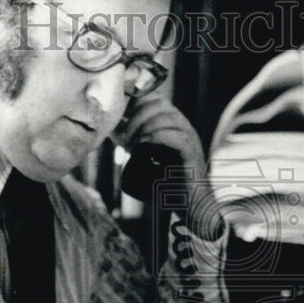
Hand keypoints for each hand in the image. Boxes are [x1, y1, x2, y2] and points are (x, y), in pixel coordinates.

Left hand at [113, 96, 220, 239]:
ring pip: (167, 117)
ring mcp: (190, 138)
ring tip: (132, 145)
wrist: (189, 205)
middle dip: (136, 118)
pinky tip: (144, 147)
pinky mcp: (192, 154)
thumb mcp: (144, 156)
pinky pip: (177, 136)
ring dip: (144, 128)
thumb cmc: (166, 182)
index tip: (119, 122)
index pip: (153, 98)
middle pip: (158, 104)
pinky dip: (157, 138)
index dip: (133, 105)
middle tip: (125, 139)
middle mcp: (182, 126)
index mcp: (171, 123)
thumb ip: (131, 140)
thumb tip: (111, 128)